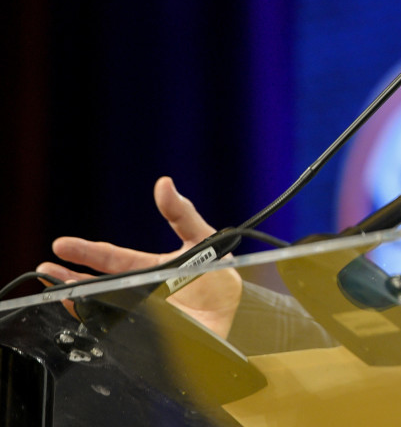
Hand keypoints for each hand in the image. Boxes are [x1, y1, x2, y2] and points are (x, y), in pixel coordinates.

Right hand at [37, 176, 242, 337]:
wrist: (235, 312)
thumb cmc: (220, 276)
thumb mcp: (203, 239)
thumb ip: (183, 214)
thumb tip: (163, 183)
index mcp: (149, 268)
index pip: (112, 259)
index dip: (87, 252)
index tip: (61, 245)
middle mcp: (140, 291)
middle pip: (98, 284)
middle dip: (69, 277)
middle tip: (46, 270)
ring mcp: (142, 314)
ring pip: (101, 307)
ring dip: (77, 299)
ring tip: (56, 292)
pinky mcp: (148, 337)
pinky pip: (118, 330)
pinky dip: (99, 323)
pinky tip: (86, 316)